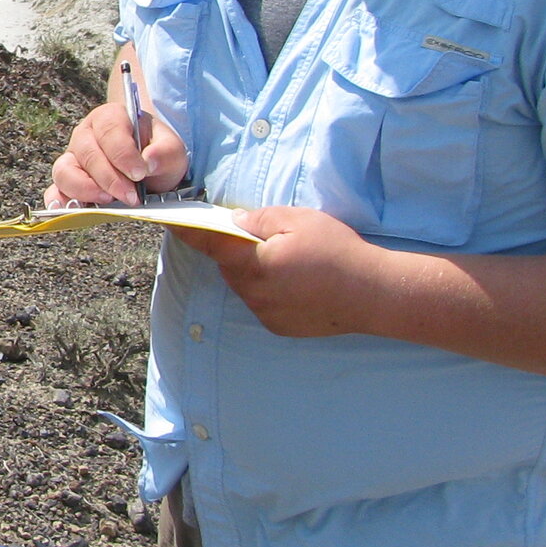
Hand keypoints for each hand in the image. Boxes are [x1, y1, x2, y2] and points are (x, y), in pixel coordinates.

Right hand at [46, 99, 189, 206]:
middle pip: (88, 153)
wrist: (148, 167)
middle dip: (110, 178)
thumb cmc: (156, 153)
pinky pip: (55, 191)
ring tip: (107, 201)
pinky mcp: (67, 182)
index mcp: (111, 118)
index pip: (110, 131)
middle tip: (131, 196)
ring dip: (85, 189)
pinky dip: (59, 201)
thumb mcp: (172, 150)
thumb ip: (166, 152)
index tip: (139, 173)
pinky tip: (71, 209)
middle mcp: (86, 135)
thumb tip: (149, 161)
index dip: (122, 154)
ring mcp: (72, 158)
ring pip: (65, 171)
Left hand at [173, 207, 390, 338]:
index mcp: (252, 264)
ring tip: (288, 260)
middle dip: (237, 251)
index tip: (171, 222)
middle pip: (230, 267)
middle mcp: (253, 293)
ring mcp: (266, 313)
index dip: (188, 231)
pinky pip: (264, 303)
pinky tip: (298, 282)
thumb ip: (260, 220)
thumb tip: (235, 223)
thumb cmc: (337, 251)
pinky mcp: (280, 326)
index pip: (209, 244)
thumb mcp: (298, 220)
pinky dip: (271, 290)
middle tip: (261, 237)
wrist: (374, 294)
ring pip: (247, 286)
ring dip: (256, 272)